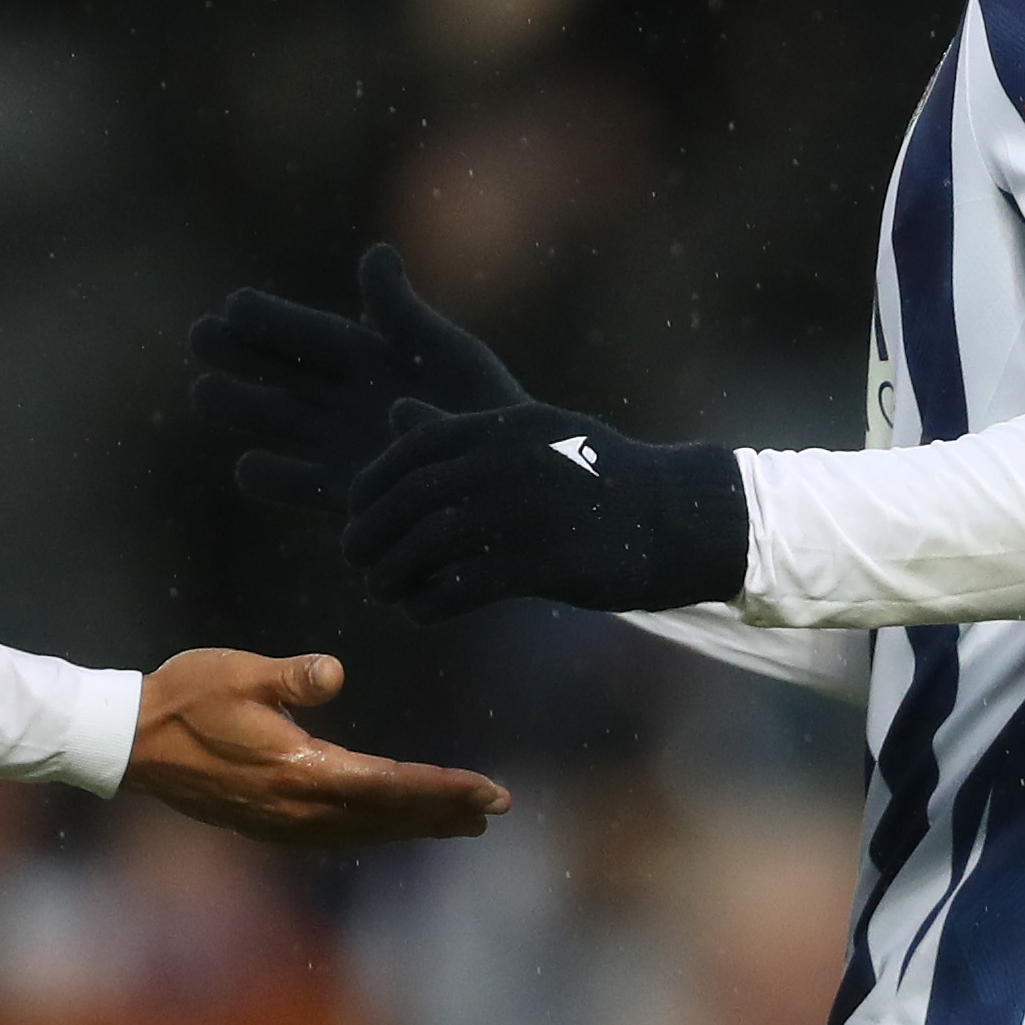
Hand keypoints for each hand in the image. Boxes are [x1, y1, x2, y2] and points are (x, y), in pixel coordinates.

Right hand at [127, 648, 509, 843]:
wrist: (129, 743)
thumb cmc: (185, 698)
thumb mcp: (239, 674)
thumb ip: (290, 678)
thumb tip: (336, 674)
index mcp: (301, 772)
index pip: (391, 786)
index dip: (444, 790)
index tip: (489, 793)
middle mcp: (299, 809)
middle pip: (388, 816)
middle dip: (443, 812)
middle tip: (495, 810)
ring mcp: (283, 823)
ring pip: (365, 830)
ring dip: (414, 825)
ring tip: (459, 822)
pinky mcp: (269, 824)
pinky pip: (338, 835)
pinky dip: (375, 830)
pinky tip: (389, 825)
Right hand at [190, 244, 529, 510]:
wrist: (509, 475)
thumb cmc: (484, 404)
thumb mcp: (447, 351)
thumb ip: (404, 312)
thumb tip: (374, 255)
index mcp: (366, 355)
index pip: (309, 333)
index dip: (272, 319)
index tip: (234, 305)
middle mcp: (342, 397)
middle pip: (280, 372)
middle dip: (239, 355)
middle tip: (200, 336)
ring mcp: (339, 445)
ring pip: (278, 420)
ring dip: (242, 406)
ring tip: (204, 393)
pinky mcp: (346, 492)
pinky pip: (301, 484)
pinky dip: (276, 477)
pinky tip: (248, 465)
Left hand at [338, 399, 750, 620]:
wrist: (670, 516)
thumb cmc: (593, 474)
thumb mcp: (527, 433)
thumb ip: (458, 428)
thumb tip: (394, 412)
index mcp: (500, 426)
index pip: (410, 451)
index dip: (370, 485)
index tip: (354, 512)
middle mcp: (505, 463)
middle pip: (408, 500)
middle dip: (369, 533)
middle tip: (354, 558)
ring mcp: (522, 513)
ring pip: (426, 546)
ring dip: (390, 573)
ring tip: (380, 590)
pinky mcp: (540, 564)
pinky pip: (460, 588)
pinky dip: (427, 604)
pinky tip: (419, 613)